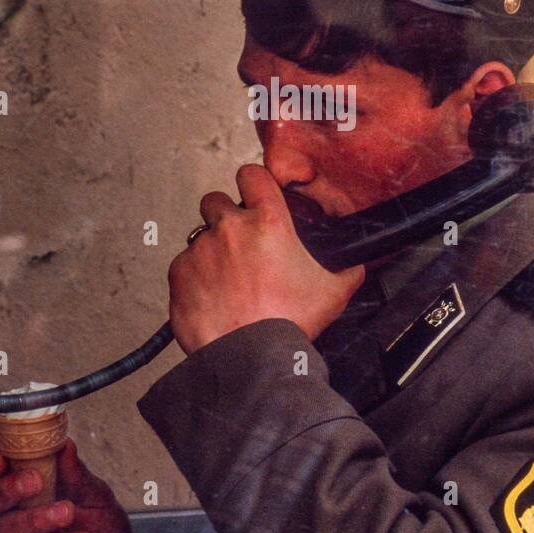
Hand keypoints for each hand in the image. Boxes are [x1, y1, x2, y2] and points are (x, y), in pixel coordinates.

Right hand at [0, 439, 133, 532]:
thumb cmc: (102, 526)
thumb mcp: (95, 495)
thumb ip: (77, 473)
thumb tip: (65, 444)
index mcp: (28, 491)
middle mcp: (16, 516)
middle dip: (7, 488)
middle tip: (35, 481)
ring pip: (7, 528)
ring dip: (36, 518)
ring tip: (68, 512)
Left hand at [168, 163, 364, 354]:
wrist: (251, 358)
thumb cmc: (289, 323)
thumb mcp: (334, 292)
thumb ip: (346, 269)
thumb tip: (354, 264)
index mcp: (268, 222)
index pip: (252, 174)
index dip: (253, 183)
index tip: (255, 194)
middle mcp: (230, 228)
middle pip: (216, 200)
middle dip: (224, 216)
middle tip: (239, 243)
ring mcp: (201, 250)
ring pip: (199, 237)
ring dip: (211, 252)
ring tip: (227, 280)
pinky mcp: (179, 274)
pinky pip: (183, 267)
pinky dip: (194, 278)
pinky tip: (213, 297)